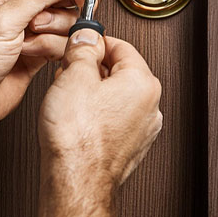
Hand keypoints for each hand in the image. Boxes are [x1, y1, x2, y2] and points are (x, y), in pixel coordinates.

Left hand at [0, 0, 103, 145]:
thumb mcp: (3, 19)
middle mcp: (15, 8)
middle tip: (79, 0)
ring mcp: (27, 31)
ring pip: (63, 19)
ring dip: (54, 28)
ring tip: (34, 36)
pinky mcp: (37, 52)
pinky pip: (61, 42)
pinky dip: (53, 47)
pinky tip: (34, 52)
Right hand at [39, 29, 161, 188]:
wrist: (75, 180)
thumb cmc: (77, 137)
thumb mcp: (74, 75)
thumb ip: (83, 48)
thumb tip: (87, 36)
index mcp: (143, 83)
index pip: (121, 45)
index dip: (94, 41)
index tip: (78, 43)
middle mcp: (150, 106)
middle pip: (119, 70)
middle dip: (91, 68)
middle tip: (68, 71)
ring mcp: (142, 130)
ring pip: (115, 95)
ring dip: (91, 90)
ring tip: (68, 96)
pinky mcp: (130, 147)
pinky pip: (113, 118)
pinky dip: (96, 112)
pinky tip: (76, 117)